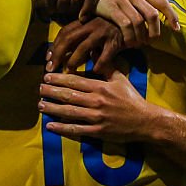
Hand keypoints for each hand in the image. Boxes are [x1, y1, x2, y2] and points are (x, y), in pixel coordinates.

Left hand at [39, 68, 158, 142]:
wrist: (145, 121)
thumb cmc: (131, 99)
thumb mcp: (120, 79)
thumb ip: (106, 67)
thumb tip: (94, 53)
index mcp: (101, 87)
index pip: (76, 81)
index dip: (59, 78)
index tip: (47, 76)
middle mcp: (97, 102)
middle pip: (69, 95)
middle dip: (52, 91)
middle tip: (39, 88)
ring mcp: (96, 118)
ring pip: (69, 112)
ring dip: (53, 108)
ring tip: (40, 105)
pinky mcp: (98, 132)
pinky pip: (77, 129)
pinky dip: (62, 128)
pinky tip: (50, 126)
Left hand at [48, 18, 125, 73]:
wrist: (139, 23)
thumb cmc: (116, 29)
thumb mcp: (98, 31)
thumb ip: (84, 38)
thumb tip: (66, 52)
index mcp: (86, 20)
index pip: (64, 32)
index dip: (54, 45)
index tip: (48, 59)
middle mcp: (93, 24)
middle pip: (69, 38)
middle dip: (58, 54)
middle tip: (50, 69)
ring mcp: (104, 31)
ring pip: (83, 47)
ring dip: (73, 60)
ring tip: (68, 71)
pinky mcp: (117, 40)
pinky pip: (105, 54)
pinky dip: (99, 63)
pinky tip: (94, 71)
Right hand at [96, 0, 180, 46]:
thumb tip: (158, 2)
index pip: (162, 2)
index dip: (172, 16)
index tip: (177, 29)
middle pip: (153, 15)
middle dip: (156, 31)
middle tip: (152, 41)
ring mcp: (122, 0)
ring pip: (140, 22)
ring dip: (141, 37)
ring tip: (139, 44)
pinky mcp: (112, 8)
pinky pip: (126, 26)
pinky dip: (130, 37)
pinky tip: (128, 43)